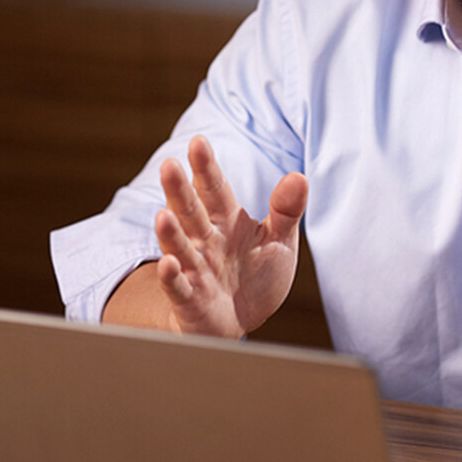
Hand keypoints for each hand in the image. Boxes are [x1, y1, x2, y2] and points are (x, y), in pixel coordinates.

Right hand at [154, 135, 307, 337]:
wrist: (240, 320)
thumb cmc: (255, 276)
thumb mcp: (279, 241)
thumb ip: (286, 211)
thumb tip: (299, 176)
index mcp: (227, 221)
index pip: (215, 189)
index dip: (206, 167)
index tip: (199, 142)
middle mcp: (205, 240)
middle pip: (190, 211)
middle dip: (179, 190)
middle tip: (168, 165)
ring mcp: (195, 269)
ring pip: (179, 247)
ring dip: (170, 232)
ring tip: (162, 214)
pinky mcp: (190, 299)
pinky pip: (179, 287)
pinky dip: (172, 277)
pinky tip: (168, 264)